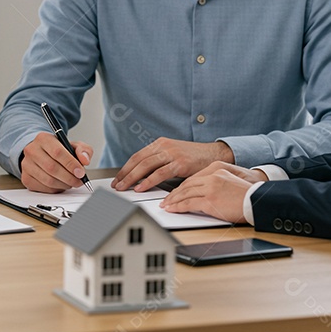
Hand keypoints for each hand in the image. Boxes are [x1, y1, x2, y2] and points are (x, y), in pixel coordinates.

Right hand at [19, 132, 93, 192]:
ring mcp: (27, 165)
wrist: (41, 153)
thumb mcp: (73, 145)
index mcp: (43, 138)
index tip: (81, 172)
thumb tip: (85, 160)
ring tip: (71, 182)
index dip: (71, 164)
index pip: (57, 152)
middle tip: (79, 181)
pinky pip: (43, 188)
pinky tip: (61, 184)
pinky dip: (56, 189)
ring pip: (48, 180)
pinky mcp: (26, 178)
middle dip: (69, 177)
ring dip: (64, 184)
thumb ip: (83, 150)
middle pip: (52, 168)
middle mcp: (32, 150)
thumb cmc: (58, 150)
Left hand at [112, 138, 233, 192]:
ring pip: (146, 165)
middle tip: (116, 185)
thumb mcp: (173, 156)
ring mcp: (172, 153)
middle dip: (125, 174)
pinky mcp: (180, 163)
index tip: (117, 179)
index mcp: (160, 143)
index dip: (125, 168)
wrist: (214, 154)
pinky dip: (148, 181)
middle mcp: (164, 146)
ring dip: (132, 178)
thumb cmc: (194, 158)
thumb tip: (141, 177)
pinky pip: (160, 173)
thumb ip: (159, 162)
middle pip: (138, 160)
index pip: (137, 156)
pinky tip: (141, 188)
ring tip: (124, 188)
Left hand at [159, 162, 267, 222]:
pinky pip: (189, 203)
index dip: (181, 186)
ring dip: (173, 200)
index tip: (174, 192)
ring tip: (166, 206)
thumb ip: (216, 181)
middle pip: (187, 185)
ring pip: (185, 193)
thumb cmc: (248, 195)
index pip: (193, 178)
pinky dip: (178, 207)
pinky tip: (172, 209)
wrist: (259, 201)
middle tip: (165, 200)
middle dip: (174, 193)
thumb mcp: (231, 180)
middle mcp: (212, 175)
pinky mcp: (210, 200)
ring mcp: (210, 187)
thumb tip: (202, 190)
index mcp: (217, 168)